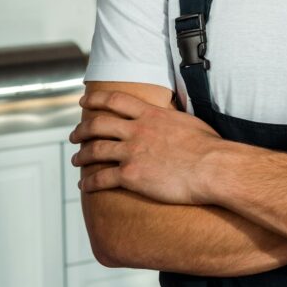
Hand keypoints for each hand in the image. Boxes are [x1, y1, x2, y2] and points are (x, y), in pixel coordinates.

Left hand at [70, 89, 222, 203]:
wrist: (212, 167)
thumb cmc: (209, 147)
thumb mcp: (188, 122)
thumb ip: (173, 119)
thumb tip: (174, 118)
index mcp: (151, 114)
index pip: (115, 100)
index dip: (96, 99)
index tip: (85, 100)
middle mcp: (137, 130)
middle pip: (98, 124)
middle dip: (82, 129)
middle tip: (74, 135)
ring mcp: (132, 152)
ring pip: (95, 150)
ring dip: (81, 156)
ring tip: (76, 160)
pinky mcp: (131, 176)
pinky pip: (102, 178)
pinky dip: (90, 182)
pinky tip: (85, 187)